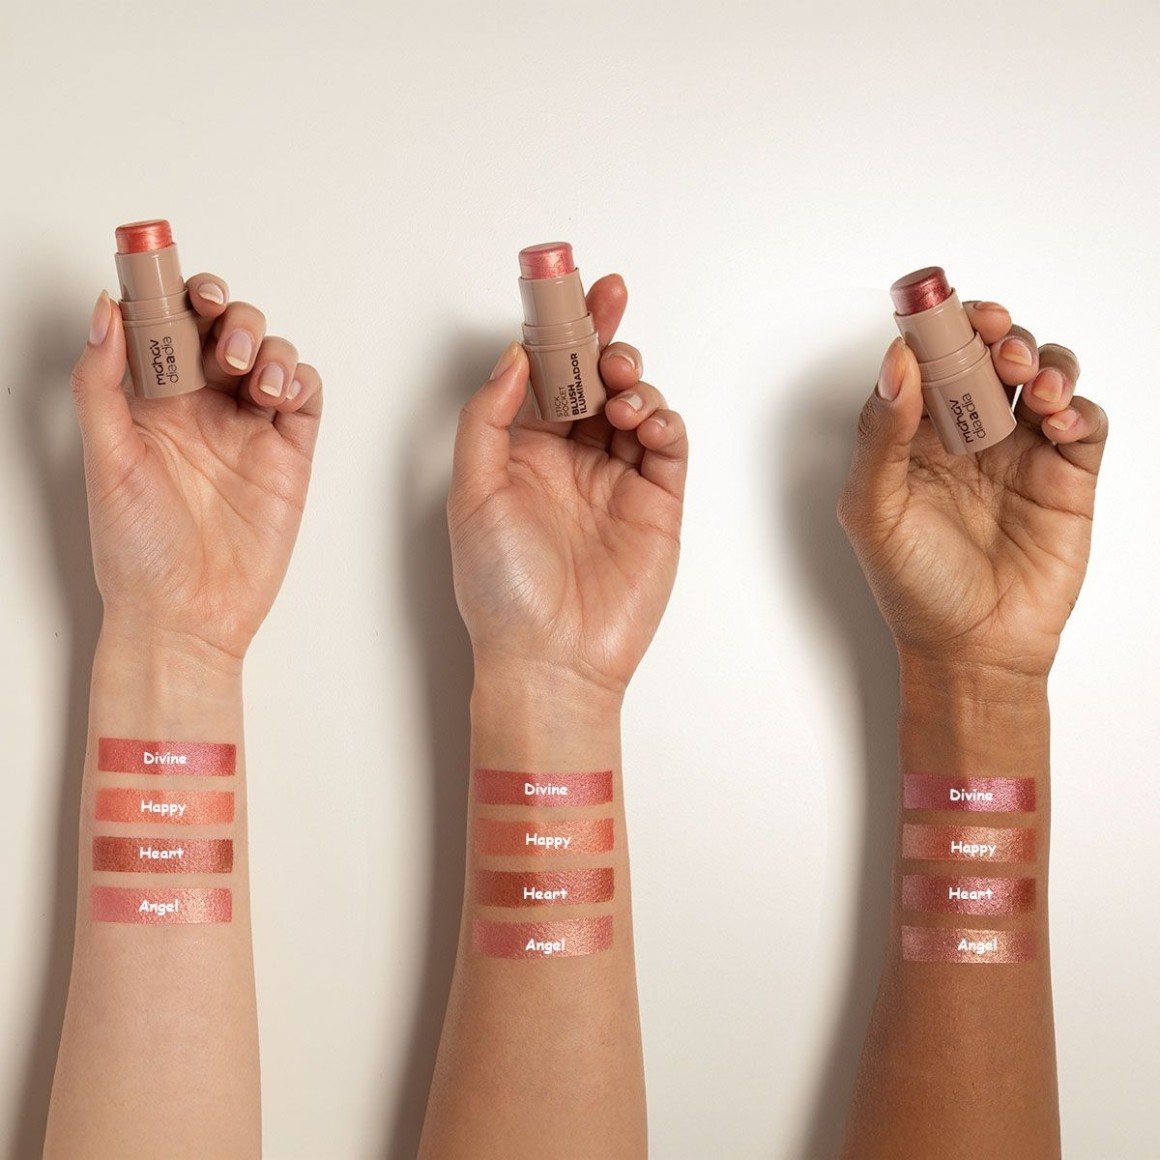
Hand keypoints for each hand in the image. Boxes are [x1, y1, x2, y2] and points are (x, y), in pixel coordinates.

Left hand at [72, 277, 322, 660]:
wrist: (187, 614)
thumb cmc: (136, 550)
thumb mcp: (103, 459)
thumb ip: (100, 382)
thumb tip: (104, 309)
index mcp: (151, 402)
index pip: (165, 325)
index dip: (171, 291)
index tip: (168, 272)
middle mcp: (202, 407)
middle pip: (224, 326)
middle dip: (227, 313)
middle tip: (218, 336)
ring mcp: (249, 428)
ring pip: (269, 352)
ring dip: (264, 345)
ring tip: (250, 377)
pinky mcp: (290, 453)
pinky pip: (306, 395)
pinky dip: (298, 380)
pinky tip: (278, 396)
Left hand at [448, 275, 687, 697]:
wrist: (550, 659)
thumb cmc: (501, 589)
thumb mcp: (472, 492)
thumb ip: (489, 417)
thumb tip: (515, 356)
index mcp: (523, 454)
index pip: (546, 376)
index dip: (558, 330)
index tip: (569, 288)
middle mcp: (571, 461)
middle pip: (595, 379)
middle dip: (604, 335)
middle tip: (611, 301)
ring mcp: (617, 481)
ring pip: (635, 404)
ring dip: (631, 380)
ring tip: (620, 387)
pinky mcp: (657, 504)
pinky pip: (668, 446)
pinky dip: (663, 421)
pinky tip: (645, 421)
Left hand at [838, 301, 1107, 676]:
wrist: (972, 650)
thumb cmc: (914, 586)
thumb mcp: (874, 511)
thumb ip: (882, 436)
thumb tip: (897, 363)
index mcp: (916, 436)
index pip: (929, 361)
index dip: (939, 328)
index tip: (945, 312)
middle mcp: (968, 434)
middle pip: (990, 353)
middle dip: (995, 332)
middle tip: (994, 339)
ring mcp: (1021, 450)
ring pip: (1042, 373)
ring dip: (1040, 359)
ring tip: (1028, 383)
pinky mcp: (1067, 474)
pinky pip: (1084, 421)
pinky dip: (1077, 407)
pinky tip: (1055, 421)